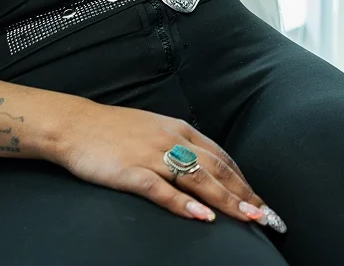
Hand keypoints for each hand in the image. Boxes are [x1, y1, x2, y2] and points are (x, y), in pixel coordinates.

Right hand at [53, 99, 284, 230]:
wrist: (76, 125)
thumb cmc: (114, 131)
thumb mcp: (154, 130)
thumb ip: (178, 145)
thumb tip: (202, 166)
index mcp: (180, 130)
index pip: (221, 157)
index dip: (244, 180)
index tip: (261, 200)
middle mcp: (172, 140)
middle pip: (217, 169)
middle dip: (245, 194)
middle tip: (267, 215)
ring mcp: (152, 155)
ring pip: (198, 179)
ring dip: (227, 200)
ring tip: (249, 217)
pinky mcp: (132, 171)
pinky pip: (162, 189)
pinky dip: (184, 203)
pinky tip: (202, 216)